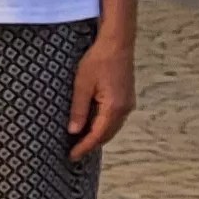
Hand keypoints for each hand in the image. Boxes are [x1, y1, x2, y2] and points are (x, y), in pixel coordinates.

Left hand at [66, 33, 133, 159]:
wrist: (117, 43)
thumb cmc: (98, 60)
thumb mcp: (81, 84)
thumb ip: (78, 109)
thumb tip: (73, 131)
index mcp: (114, 107)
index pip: (97, 135)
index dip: (83, 147)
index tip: (71, 156)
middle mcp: (125, 109)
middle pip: (106, 134)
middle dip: (90, 144)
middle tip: (73, 152)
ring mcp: (128, 103)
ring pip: (111, 127)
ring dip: (97, 135)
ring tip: (79, 141)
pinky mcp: (126, 97)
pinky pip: (114, 118)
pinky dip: (103, 125)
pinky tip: (91, 125)